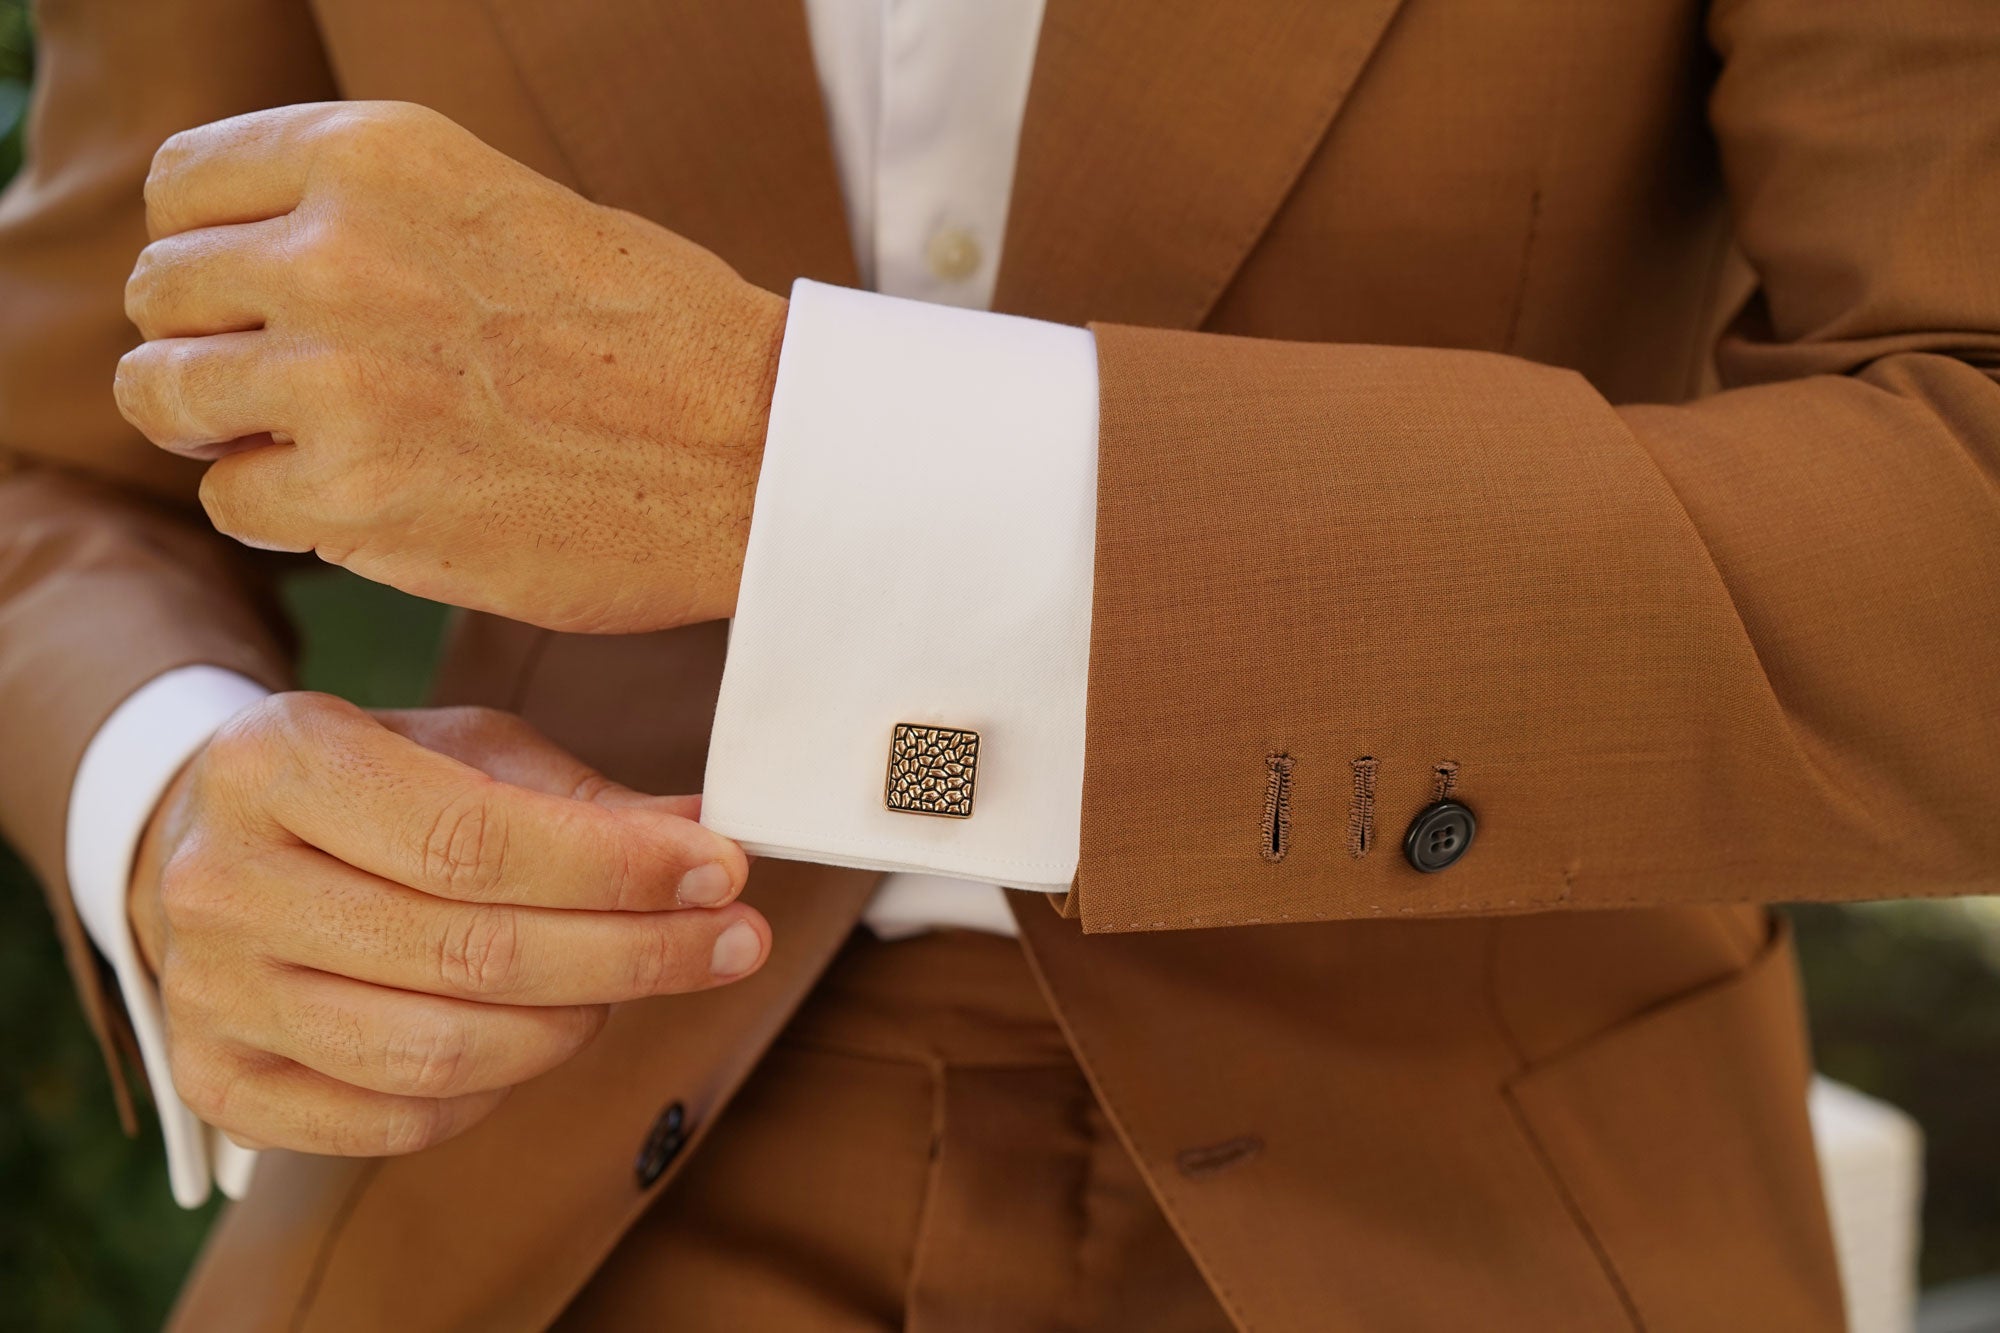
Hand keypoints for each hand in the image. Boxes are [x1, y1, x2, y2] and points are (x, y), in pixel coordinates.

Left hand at [115, 101, 785, 632]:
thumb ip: (372, 216)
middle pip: (161, 293)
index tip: (251, 298)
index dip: (208, 251)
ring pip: (166, 397)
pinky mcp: (355, 498)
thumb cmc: (659, 337)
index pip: (185, 187)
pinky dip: (279, 511)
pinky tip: (362, 503)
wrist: (759, 452)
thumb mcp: (505, 205)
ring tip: (312, 447)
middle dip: (211, 344)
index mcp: (376, 155)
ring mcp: (336, 378)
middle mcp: (337, 251)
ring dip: (225, 431)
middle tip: (284, 388)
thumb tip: (259, 263)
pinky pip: (232, 501)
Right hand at [129, 694, 764, 1156]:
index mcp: (277, 761)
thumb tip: (708, 839)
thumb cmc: (370, 786)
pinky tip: (546, 1032)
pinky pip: (398, 1121)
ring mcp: (209, 994)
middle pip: (470, 953)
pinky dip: (499, 1088)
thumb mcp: (464, 749)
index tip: (724, 871)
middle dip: (633, 952)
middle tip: (735, 939)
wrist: (215, 844)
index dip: (616, 869)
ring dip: (576, 1023)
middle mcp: (222, 882)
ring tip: (639, 979)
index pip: (474, 840)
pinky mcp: (220, 1084)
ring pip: (441, 1051)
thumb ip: (581, 799)